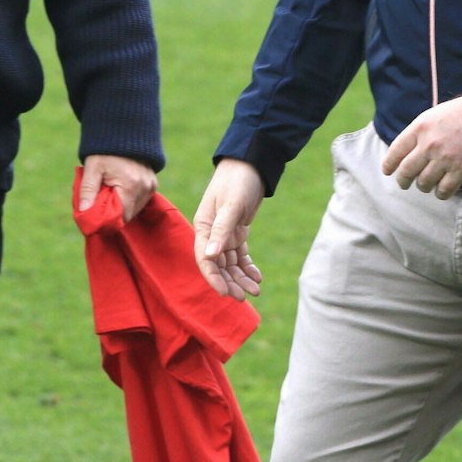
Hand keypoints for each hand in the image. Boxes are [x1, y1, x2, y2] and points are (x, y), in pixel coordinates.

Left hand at [78, 154, 156, 221]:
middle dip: (114, 213)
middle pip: (129, 215)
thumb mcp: (92, 169)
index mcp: (131, 186)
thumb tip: (83, 213)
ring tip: (110, 193)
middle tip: (100, 203)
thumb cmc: (105, 151)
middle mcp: (145, 188)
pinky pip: (141, 201)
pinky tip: (119, 190)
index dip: (108, 221)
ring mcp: (151, 186)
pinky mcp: (153, 184)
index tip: (96, 217)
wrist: (123, 131)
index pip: (122, 217)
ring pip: (135, 209)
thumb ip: (87, 191)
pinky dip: (129, 200)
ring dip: (122, 207)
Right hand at [193, 158, 264, 297]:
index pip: (205, 259)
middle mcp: (212, 234)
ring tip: (256, 290)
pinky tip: (257, 276)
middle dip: (230, 282)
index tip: (226, 294)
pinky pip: (241, 254)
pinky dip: (248, 266)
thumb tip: (211, 257)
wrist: (250, 164)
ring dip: (241, 277)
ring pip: (231, 262)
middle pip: (218, 265)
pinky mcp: (237, 231)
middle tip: (245, 297)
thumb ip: (221, 230)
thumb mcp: (231, 205)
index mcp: (204, 227)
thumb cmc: (237, 181)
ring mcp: (225, 233)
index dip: (214, 278)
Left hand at [383, 92, 461, 198]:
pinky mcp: (461, 170)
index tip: (388, 171)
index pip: (396, 151)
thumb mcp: (436, 114)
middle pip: (407, 171)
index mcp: (420, 127)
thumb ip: (421, 131)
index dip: (389, 164)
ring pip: (424, 183)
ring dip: (424, 186)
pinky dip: (442, 193)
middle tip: (405, 184)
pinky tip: (443, 190)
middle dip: (403, 181)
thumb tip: (409, 150)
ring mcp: (444, 159)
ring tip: (428, 185)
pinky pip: (444, 191)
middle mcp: (429, 144)